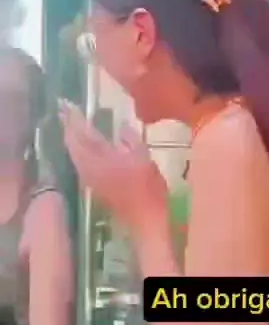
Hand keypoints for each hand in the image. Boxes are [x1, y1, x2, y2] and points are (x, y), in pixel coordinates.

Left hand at [59, 101, 168, 232]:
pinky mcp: (94, 186)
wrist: (145, 220)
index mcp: (100, 158)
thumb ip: (131, 140)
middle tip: (63, 110)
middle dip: (68, 126)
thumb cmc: (148, 189)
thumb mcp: (144, 158)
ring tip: (70, 124)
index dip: (73, 118)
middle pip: (72, 143)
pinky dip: (77, 150)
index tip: (65, 103)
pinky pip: (79, 162)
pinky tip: (83, 147)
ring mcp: (90, 178)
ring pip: (74, 154)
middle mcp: (89, 167)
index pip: (81, 133)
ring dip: (71, 138)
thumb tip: (122, 127)